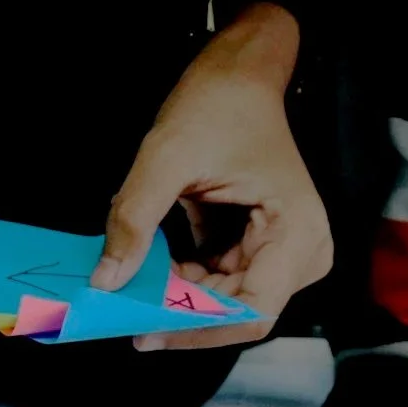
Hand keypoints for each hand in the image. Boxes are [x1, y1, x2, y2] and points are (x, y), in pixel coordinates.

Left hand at [90, 2, 329, 351]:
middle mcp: (300, 253)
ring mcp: (282, 255)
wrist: (240, 75)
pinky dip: (181, 279)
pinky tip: (149, 266)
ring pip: (222, 302)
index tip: (146, 331)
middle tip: (124, 308)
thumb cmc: (219, 104)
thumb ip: (134, 220)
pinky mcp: (260, 251)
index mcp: (296, 235)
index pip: (250, 313)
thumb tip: (107, 278)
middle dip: (180, 312)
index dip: (196, 330)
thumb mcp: (166, 157)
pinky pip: (217, 283)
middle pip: (235, 312)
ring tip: (131, 282)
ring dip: (176, 296)